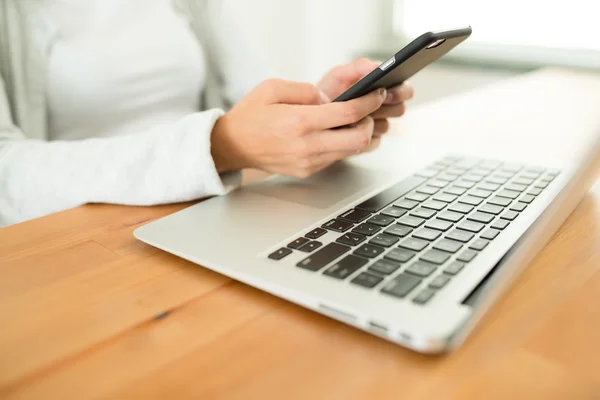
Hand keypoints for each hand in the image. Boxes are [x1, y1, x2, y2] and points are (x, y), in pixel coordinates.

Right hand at [211, 79, 385, 177]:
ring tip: (357, 120)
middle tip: (370, 111)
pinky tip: (338, 132)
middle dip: (372, 123)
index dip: (369, 102)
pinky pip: (336, 157)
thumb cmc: (251, 116)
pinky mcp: (307, 170)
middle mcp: (306, 145)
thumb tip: (331, 98)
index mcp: (299, 122)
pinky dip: (344, 144)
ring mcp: (308, 162)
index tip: (376, 94)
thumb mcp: (272, 88)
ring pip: (351, 152)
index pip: (348, 113)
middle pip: (359, 139)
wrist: (232, 146)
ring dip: (361, 135)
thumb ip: (306, 90)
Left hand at [317, 58, 413, 135]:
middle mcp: (383, 109)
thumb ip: (357, 67)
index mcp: (380, 90)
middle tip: (373, 103)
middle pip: (400, 109)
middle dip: (387, 106)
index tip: (386, 90)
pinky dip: (361, 135)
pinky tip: (349, 129)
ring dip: (370, 120)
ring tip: (354, 115)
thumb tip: (377, 65)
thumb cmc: (326, 94)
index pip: (404, 90)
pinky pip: (373, 142)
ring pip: (386, 126)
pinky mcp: (368, 144)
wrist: (310, 117)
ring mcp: (376, 127)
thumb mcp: (338, 77)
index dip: (400, 91)